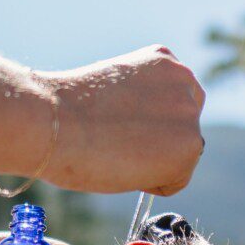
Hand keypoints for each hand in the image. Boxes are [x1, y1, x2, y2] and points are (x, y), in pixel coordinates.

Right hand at [41, 45, 205, 195]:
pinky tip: (124, 165)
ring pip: (181, 158)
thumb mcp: (113, 91)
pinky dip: (150, 185)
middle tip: (116, 145)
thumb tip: (148, 136)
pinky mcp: (190, 146)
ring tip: (117, 151)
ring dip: (152, 165)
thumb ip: (140, 105)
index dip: (143, 126)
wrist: (54, 121)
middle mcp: (185, 80)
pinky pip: (175, 182)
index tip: (116, 127)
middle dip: (156, 145)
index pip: (171, 106)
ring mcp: (190, 114)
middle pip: (182, 131)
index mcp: (163, 59)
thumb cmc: (67, 111)